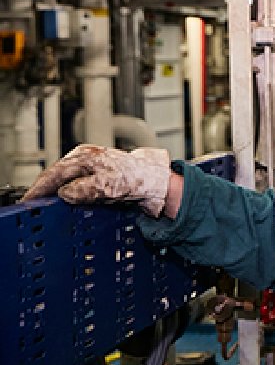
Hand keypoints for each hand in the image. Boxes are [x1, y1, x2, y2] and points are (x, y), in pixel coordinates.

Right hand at [20, 145, 171, 216]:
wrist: (155, 182)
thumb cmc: (137, 178)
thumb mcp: (109, 186)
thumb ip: (85, 189)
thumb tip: (66, 193)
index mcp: (85, 156)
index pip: (53, 173)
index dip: (39, 188)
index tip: (28, 201)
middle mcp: (84, 159)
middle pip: (56, 177)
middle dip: (44, 191)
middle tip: (32, 207)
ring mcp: (89, 168)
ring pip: (64, 182)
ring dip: (55, 195)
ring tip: (44, 208)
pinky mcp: (94, 178)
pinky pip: (75, 187)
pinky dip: (68, 196)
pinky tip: (65, 205)